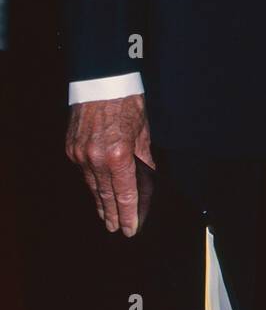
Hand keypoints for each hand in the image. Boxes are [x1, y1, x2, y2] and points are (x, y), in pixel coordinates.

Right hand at [65, 95, 154, 236]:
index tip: (131, 229)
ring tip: (107, 217)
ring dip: (100, 203)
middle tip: (118, 229)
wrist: (101, 80)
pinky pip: (83, 173)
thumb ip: (145, 159)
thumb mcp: (143, 132)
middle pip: (106, 195)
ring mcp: (81, 154)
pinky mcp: (71, 148)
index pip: (125, 194)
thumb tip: (149, 180)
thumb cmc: (127, 102)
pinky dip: (91, 185)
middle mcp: (97, 158)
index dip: (129, 214)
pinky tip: (96, 193)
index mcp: (119, 155)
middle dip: (113, 214)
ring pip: (92, 186)